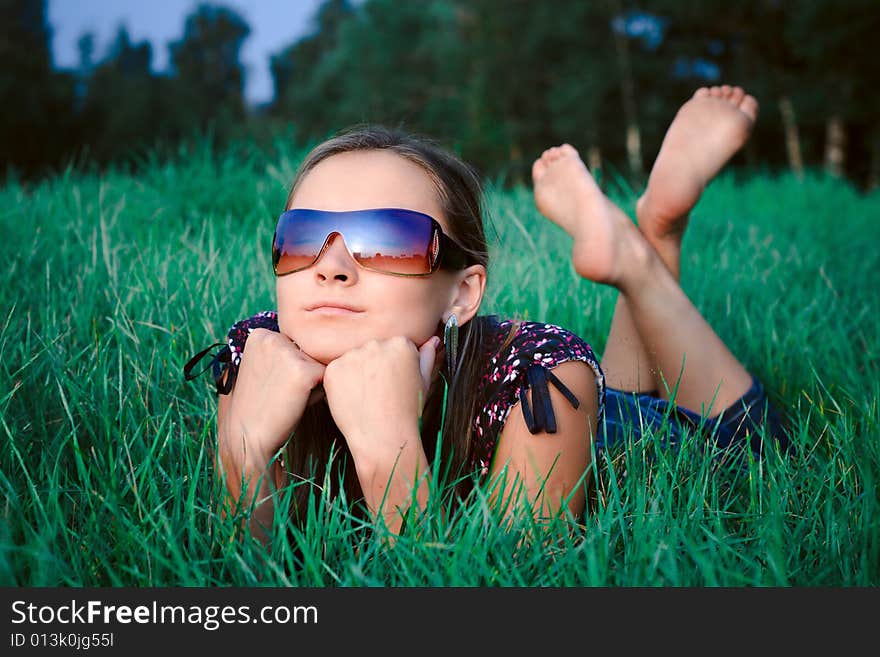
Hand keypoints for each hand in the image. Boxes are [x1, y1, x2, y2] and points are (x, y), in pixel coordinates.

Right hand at [224, 328, 325, 468]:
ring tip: (288, 398)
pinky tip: (297, 404)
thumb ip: (278, 351)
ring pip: (320, 364)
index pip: (296, 342)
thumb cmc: (256, 407)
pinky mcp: (304, 371)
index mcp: (260, 334)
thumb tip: (306, 340)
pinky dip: (318, 394)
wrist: (246, 437)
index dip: (291, 366)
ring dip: (313, 383)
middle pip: (310, 351)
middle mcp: (273, 337)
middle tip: (280, 393)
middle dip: (304, 372)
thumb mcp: (259, 368)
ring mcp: (288, 353)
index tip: (271, 383)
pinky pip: (327, 378)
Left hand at [322, 335, 440, 464]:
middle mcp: (376, 344)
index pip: (393, 346)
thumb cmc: (407, 412)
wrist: (384, 438)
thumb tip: (433, 340)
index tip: (395, 382)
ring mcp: (352, 355)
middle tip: (380, 392)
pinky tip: (354, 399)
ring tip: (367, 397)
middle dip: (374, 366)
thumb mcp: (424, 382)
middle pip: (372, 349)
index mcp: (401, 343)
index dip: (394, 367)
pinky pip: (336, 371)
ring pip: (353, 359)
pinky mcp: (334, 369)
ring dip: (356, 373)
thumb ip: (427, 357)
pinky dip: (341, 384)